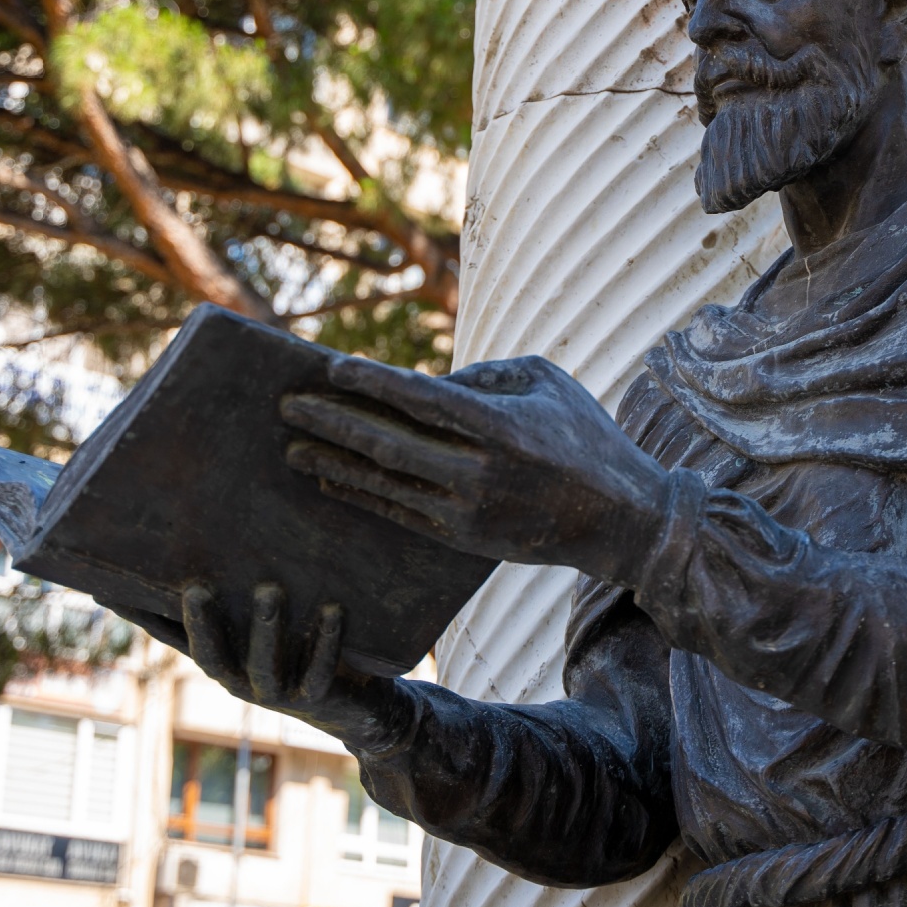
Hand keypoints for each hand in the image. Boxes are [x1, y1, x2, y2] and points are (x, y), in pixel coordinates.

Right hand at [133, 582, 417, 753]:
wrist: (359, 708)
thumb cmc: (304, 650)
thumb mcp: (266, 621)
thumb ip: (242, 590)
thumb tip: (215, 534)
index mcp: (221, 658)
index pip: (171, 635)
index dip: (140, 616)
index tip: (106, 586)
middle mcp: (240, 679)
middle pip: (211, 655)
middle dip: (202, 622)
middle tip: (195, 586)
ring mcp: (279, 693)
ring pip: (264, 666)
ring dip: (267, 628)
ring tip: (271, 590)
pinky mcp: (319, 699)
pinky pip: (320, 672)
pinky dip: (327, 642)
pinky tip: (334, 609)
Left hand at [280, 354, 671, 584]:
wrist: (619, 519)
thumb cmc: (585, 436)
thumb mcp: (545, 382)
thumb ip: (483, 374)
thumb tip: (422, 385)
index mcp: (502, 428)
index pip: (421, 399)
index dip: (371, 382)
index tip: (329, 368)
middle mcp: (479, 473)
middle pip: (389, 445)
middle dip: (333, 423)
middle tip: (288, 406)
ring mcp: (468, 512)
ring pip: (385, 484)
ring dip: (334, 464)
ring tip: (292, 447)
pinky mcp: (462, 539)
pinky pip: (398, 514)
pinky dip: (361, 495)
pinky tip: (330, 481)